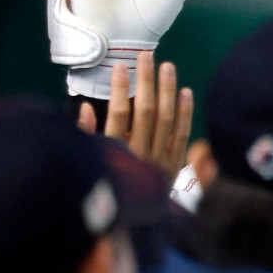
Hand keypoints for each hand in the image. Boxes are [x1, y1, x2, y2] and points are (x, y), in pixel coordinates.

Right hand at [77, 51, 193, 181]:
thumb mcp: (90, 161)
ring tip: (167, 66)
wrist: (132, 216)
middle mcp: (139, 155)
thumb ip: (87, 136)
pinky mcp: (175, 165)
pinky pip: (182, 135)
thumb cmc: (106, 183)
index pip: (119, 114)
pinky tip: (185, 91)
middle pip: (146, 112)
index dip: (119, 89)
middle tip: (146, 56)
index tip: (119, 67)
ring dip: (167, 91)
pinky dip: (185, 113)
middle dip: (146, 82)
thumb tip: (86, 108)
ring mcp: (159, 160)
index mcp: (116, 153)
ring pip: (166, 119)